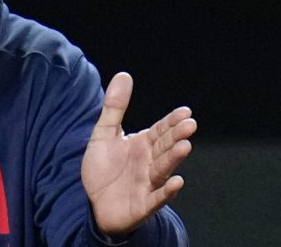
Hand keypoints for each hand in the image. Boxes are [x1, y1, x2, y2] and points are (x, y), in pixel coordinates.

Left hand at [81, 72, 197, 236]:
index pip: (160, 130)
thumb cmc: (103, 168)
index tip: (185, 112)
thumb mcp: (104, 133)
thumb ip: (115, 107)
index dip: (171, 122)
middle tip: (189, 125)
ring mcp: (147, 184)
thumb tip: (124, 75)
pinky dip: (166, 191)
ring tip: (185, 146)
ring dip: (174, 159)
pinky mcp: (142, 204)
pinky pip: (156, 198)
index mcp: (142, 145)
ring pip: (162, 169)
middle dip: (176, 136)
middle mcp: (149, 163)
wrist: (91, 202)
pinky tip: (177, 182)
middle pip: (164, 147)